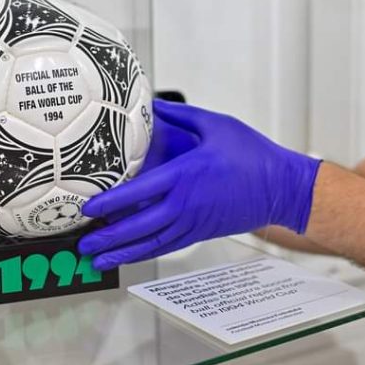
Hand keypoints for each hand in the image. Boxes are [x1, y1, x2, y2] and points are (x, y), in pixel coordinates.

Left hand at [77, 99, 320, 270]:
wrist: (281, 187)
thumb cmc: (252, 155)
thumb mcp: (216, 125)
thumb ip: (180, 115)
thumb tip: (152, 105)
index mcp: (186, 175)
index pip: (139, 192)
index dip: (111, 202)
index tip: (88, 208)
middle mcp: (185, 204)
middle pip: (139, 226)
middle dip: (108, 237)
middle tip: (82, 244)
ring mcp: (193, 222)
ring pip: (150, 243)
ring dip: (122, 252)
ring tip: (97, 260)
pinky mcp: (201, 233)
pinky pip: (167, 246)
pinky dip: (144, 253)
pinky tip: (128, 256)